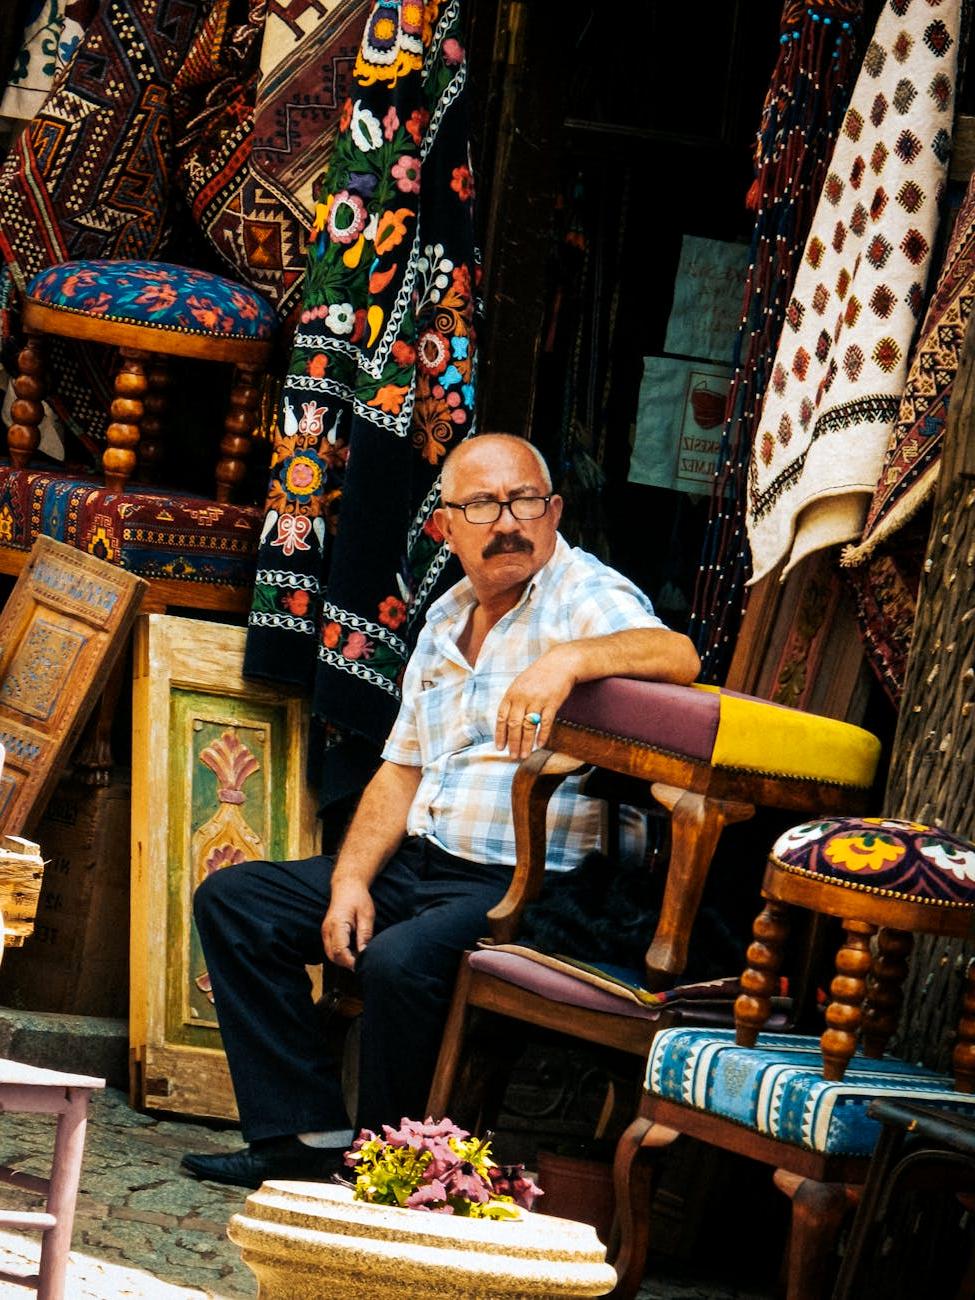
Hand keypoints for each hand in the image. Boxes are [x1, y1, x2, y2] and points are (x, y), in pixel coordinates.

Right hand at [322, 880, 374, 969]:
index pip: (340, 950)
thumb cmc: (358, 898)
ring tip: (358, 958)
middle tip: (362, 964)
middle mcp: (327, 929)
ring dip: (343, 960)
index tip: (362, 965)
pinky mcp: (326, 932)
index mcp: (337, 924)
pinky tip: (353, 952)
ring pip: (330, 954)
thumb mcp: (367, 915)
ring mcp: (325, 931)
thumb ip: (365, 935)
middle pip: (333, 956)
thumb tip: (364, 953)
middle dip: (346, 963)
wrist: (347, 886)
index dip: (350, 962)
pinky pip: (330, 949)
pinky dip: (340, 954)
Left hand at [495, 644, 580, 758]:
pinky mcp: (552, 703)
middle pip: (514, 725)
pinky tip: (539, 745)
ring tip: (524, 755)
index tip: (500, 747)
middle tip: (512, 756)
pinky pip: (545, 723)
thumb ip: (513, 702)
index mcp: (512, 694)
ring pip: (528, 726)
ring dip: (525, 743)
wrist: (559, 664)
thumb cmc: (538, 676)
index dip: (500, 734)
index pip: (501, 717)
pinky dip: (542, 735)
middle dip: (512, 743)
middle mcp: (522, 697)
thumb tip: (506, 723)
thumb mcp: (520, 685)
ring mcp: (537, 700)